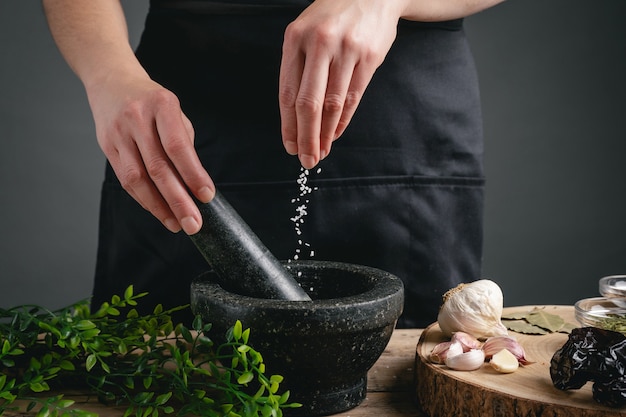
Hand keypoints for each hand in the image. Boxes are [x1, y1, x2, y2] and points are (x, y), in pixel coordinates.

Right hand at [87, 74, 213, 234]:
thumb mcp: (174, 111)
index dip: (193, 174)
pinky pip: (125, 179)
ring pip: (137, 178)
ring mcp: (118, 132)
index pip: (178, 146)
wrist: (111, 81)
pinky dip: (144, 199)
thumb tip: (194, 184)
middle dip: (178, 200)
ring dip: (159, 206)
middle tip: (193, 224)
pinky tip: (158, 210)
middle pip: (158, 167)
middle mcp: (137, 118)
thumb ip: (184, 143)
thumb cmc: (152, 101)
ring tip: (176, 224)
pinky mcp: (106, 146)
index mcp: (162, 105)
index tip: (206, 196)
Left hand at [279, 0, 402, 168]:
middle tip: (305, 159)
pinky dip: (343, 120)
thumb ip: (298, 68)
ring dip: (325, 134)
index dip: (288, 125)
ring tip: (321, 151)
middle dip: (305, 137)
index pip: (288, 92)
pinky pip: (353, 97)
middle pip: (308, 103)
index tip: (289, 146)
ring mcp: (346, 49)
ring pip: (332, 104)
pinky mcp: (369, 57)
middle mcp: (319, 43)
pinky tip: (336, 133)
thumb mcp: (306, 32)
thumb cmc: (333, 17)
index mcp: (295, 38)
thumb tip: (295, 116)